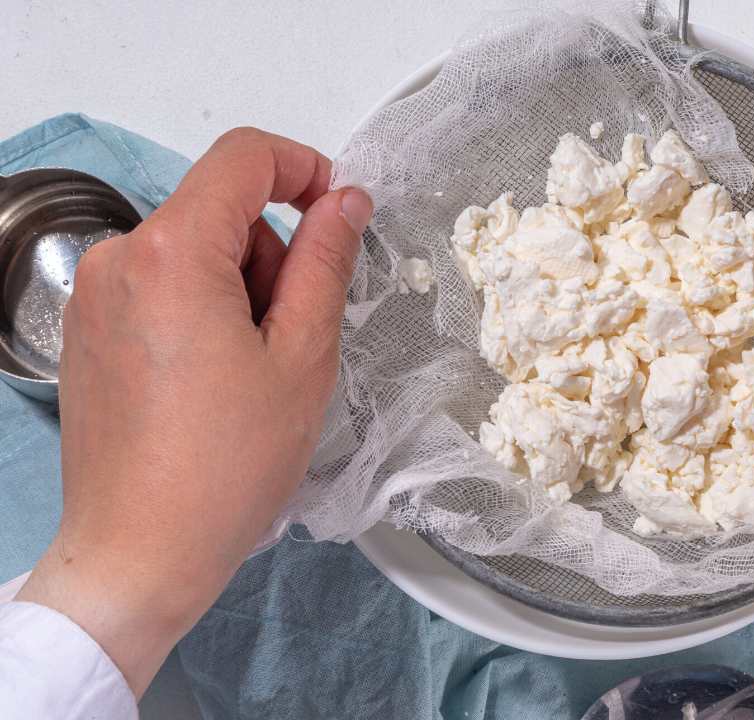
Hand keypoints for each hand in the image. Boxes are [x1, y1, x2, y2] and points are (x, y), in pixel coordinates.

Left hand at [16, 128, 370, 696]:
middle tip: (293, 339)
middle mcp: (119, 258)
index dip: (305, 170)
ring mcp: (94, 295)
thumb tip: (345, 201)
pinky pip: (161, 287)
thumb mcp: (302, 356)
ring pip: (194, 253)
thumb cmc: (225, 466)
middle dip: (273, 257)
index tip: (340, 215)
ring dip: (239, 291)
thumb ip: (325, 262)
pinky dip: (202, 313)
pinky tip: (214, 384)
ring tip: (251, 375)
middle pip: (220, 210)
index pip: (244, 157)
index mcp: (172, 252)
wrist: (139, 552)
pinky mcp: (87, 330)